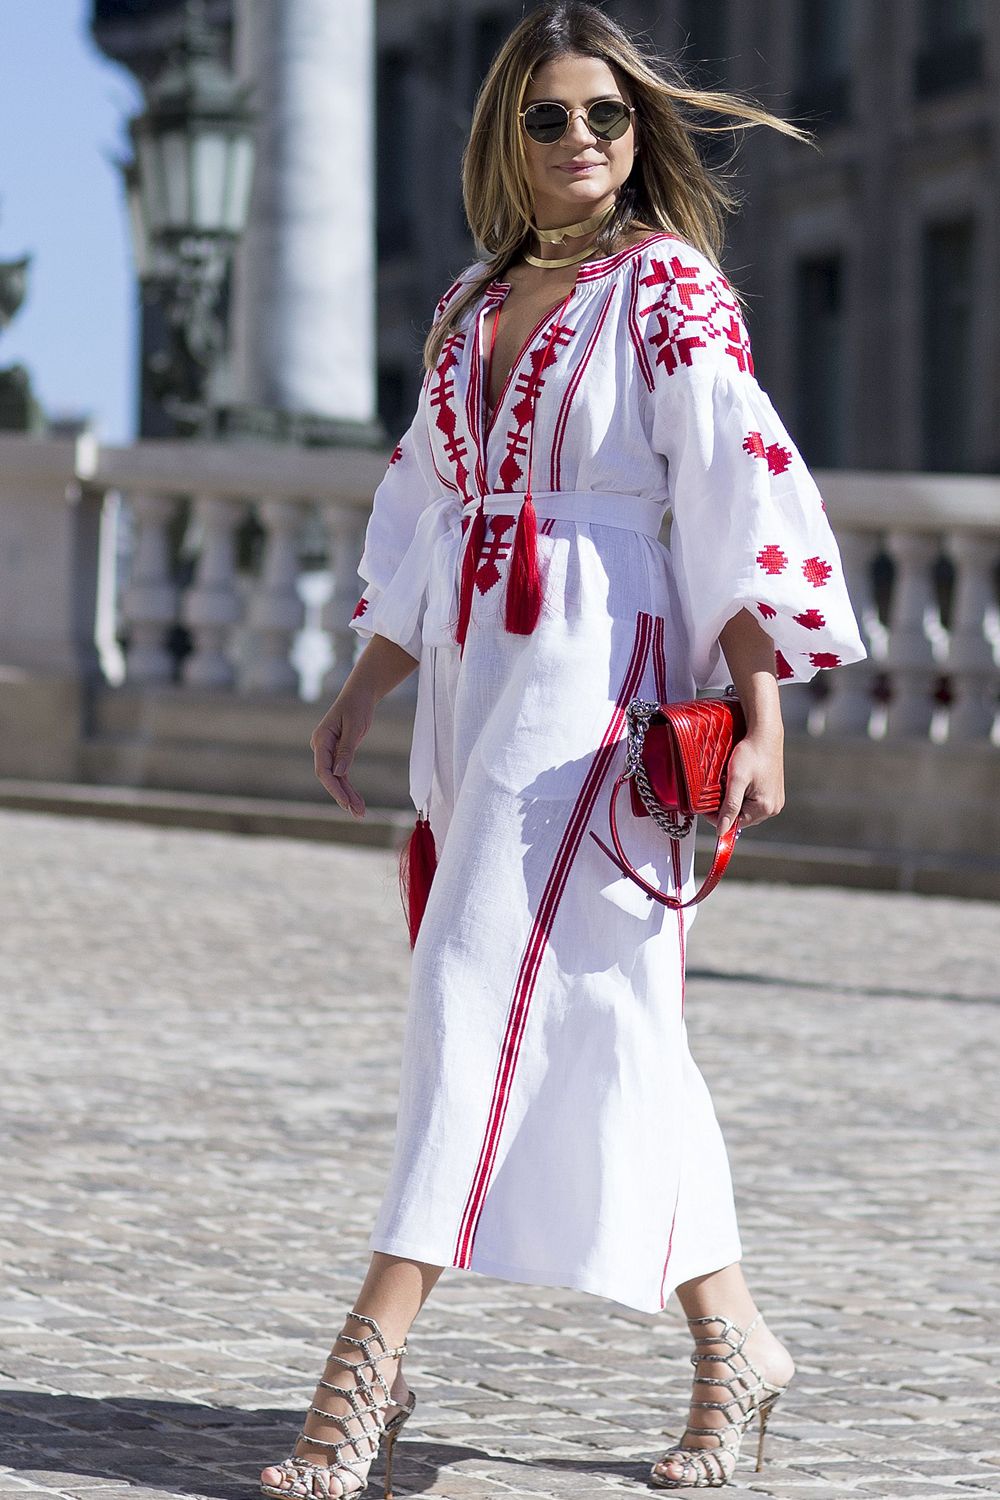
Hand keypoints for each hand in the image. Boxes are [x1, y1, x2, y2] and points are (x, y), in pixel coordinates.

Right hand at [310, 689, 374, 816]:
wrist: (360, 694)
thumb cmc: (357, 706)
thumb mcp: (354, 727)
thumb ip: (346, 750)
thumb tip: (338, 773)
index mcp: (321, 739)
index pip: (323, 770)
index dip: (334, 788)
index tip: (346, 802)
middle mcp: (321, 747)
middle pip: (328, 778)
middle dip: (342, 796)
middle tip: (357, 813)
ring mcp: (328, 751)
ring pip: (335, 779)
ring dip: (347, 796)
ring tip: (360, 813)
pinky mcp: (338, 753)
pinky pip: (341, 774)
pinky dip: (349, 788)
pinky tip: (356, 801)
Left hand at [706, 728, 784, 838]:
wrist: (765, 735)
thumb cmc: (752, 754)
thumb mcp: (736, 780)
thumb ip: (730, 807)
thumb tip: (721, 830)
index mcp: (765, 808)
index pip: (735, 824)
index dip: (718, 816)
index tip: (706, 806)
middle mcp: (773, 807)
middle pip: (741, 817)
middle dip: (727, 806)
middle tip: (719, 789)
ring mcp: (775, 800)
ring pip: (746, 809)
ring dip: (734, 800)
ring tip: (730, 783)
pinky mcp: (773, 792)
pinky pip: (753, 800)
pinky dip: (743, 794)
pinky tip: (740, 782)